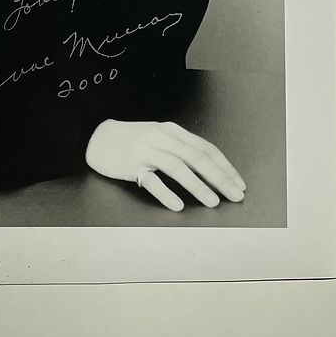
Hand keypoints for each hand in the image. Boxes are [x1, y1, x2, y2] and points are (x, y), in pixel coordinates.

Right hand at [85, 119, 245, 210]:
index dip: (225, 167)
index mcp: (173, 131)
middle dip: (220, 178)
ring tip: (213, 202)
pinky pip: (151, 180)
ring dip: (198, 186)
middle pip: (197, 157)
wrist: (97, 136)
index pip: (205, 148)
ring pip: (178, 167)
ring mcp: (147, 150)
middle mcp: (162, 138)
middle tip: (235, 195)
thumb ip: (181, 148)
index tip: (238, 183)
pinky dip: (166, 193)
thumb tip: (210, 169)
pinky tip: (177, 205)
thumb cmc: (132, 139)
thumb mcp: (159, 137)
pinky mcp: (131, 164)